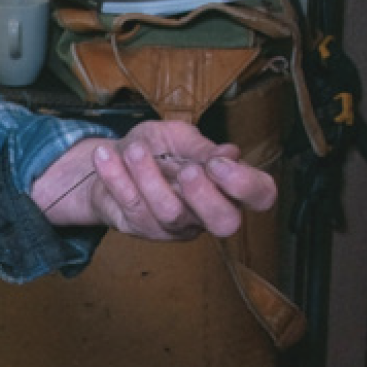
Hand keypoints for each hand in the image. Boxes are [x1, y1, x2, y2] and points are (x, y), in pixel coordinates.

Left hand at [29, 121, 276, 240]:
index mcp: (226, 186)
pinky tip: (106, 155)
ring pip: (170, 213)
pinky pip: (131, 206)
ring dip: (150, 177)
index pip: (260, 196)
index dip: (247, 185)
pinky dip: (116, 178)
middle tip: (187, 170)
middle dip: (206, 197)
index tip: (219, 163)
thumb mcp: (178, 138)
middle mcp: (206, 212)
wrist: (111, 160)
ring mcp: (174, 226)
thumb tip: (230, 152)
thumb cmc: (154, 148)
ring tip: (134, 150)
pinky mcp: (141, 228)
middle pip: (225, 224)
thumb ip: (200, 147)